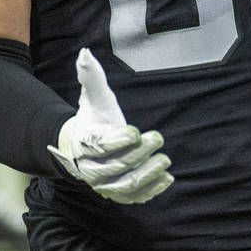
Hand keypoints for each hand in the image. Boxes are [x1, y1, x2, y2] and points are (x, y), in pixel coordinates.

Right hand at [48, 48, 173, 203]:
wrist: (82, 148)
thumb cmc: (93, 118)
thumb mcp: (93, 97)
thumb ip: (91, 76)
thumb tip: (85, 52)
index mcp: (83, 143)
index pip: (100, 146)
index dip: (119, 141)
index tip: (136, 131)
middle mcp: (90, 169)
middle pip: (115, 166)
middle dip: (138, 154)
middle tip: (158, 138)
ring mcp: (103, 185)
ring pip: (125, 186)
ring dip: (146, 175)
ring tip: (165, 161)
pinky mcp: (116, 195)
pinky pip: (134, 198)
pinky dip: (151, 191)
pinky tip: (167, 178)